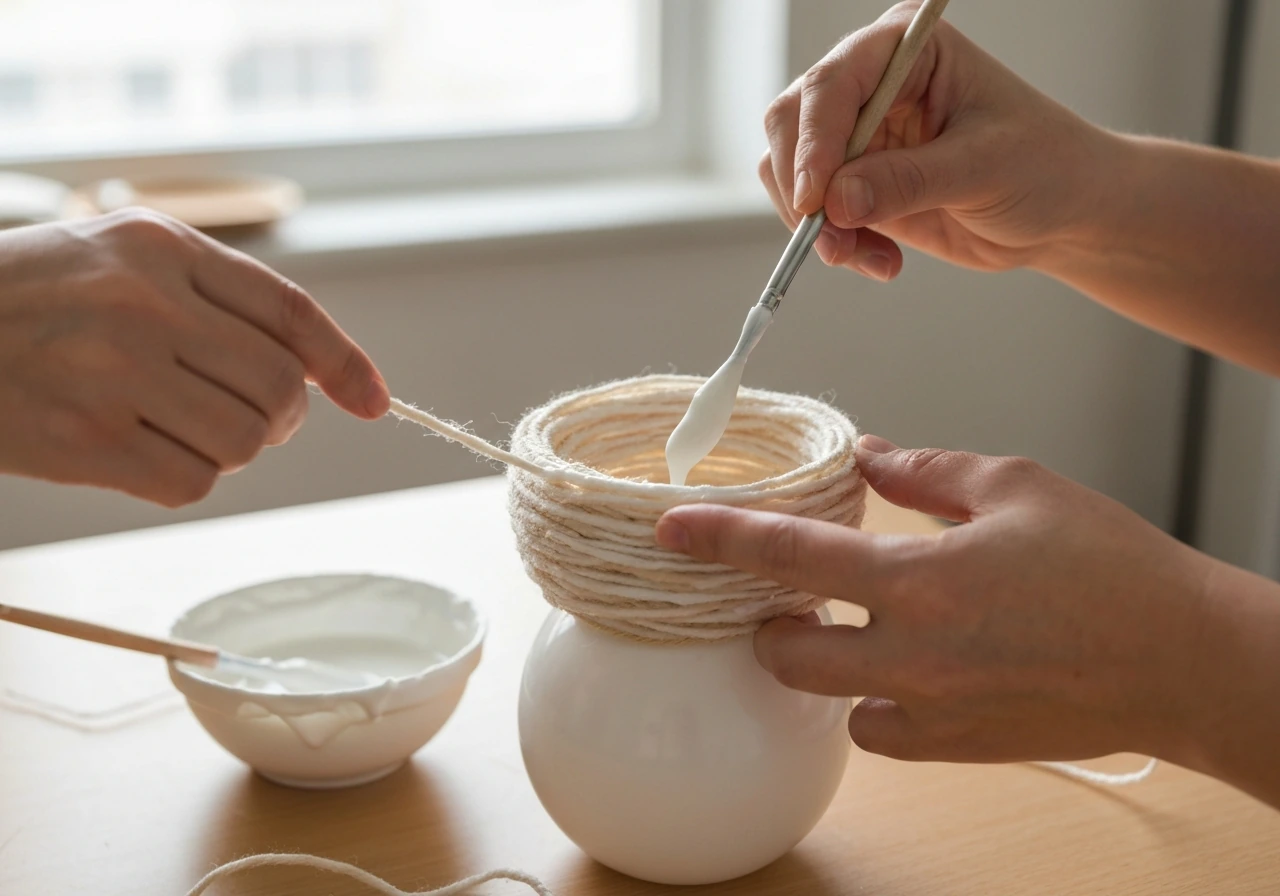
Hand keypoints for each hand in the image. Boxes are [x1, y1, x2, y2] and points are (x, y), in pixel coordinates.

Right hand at [0, 209, 389, 506]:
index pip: (290, 313)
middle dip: (279, 415)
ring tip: (178, 424)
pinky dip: (184, 477)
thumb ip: (220, 297)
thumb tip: (320, 372)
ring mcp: (109, 370)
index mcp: (161, 246)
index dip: (345, 363)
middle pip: (279, 388)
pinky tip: (140, 449)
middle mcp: (141, 302)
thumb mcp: (123, 256)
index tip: (374, 402)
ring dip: (232, 447)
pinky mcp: (81, 438)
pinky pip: (192, 483)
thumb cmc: (33, 297)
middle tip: (244, 413)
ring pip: (246, 441)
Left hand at [655, 437, 1221, 767]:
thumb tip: (869, 458)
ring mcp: (933, 708)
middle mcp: (914, 651)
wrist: (1180, 659)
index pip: (788, 555)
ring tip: (854, 629)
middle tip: (788, 596)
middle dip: (767, 623)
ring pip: (827, 698)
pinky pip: (880, 732)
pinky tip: (905, 669)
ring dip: (823, 663)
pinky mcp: (957, 745)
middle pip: (782, 652)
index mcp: (920, 576)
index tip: (671, 529)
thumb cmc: (1109, 568)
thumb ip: (925, 472)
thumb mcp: (1015, 486)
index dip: (720, 538)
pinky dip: (875, 702)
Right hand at [761, 1, 1113, 279]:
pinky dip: (836, 244)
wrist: (1062, 211)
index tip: (816, 200)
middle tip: (835, 241)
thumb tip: (836, 202)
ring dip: (819, 225)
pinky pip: (813, 213)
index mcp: (905, 51)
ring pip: (790, 173)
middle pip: (792, 124)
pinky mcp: (854, 183)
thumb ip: (908, 181)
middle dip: (805, 188)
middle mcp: (870, 84)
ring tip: (870, 256)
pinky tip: (882, 260)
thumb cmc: (1044, 165)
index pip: (832, 85)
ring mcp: (858, 135)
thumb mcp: (983, 168)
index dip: (814, 142)